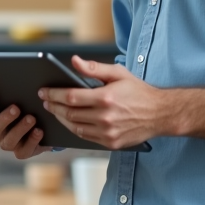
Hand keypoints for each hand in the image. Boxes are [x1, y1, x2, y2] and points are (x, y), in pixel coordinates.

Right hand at [0, 96, 51, 159]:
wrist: (45, 126)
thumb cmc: (28, 106)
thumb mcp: (22, 99)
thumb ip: (16, 92)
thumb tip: (19, 78)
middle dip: (4, 119)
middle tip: (16, 108)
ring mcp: (9, 144)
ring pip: (8, 141)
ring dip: (20, 129)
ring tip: (32, 118)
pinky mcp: (22, 152)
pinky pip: (24, 151)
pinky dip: (32, 141)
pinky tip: (39, 131)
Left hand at [39, 56, 166, 149]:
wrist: (160, 114)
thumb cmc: (139, 91)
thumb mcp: (118, 73)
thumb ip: (94, 68)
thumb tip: (74, 61)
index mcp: (105, 98)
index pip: (71, 97)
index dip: (54, 94)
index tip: (43, 91)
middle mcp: (105, 117)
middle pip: (70, 113)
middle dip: (54, 106)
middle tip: (45, 100)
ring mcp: (108, 133)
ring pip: (75, 127)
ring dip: (61, 119)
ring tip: (54, 110)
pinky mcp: (111, 143)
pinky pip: (85, 137)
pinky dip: (74, 129)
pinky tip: (69, 121)